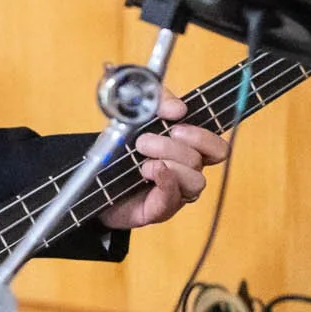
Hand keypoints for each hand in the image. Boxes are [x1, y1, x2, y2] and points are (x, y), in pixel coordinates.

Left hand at [98, 89, 231, 231]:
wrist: (93, 179)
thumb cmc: (121, 149)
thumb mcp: (138, 115)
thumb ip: (158, 101)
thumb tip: (179, 108)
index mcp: (187, 152)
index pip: (217, 149)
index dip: (203, 137)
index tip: (176, 126)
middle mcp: (186, 173)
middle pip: (200, 160)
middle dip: (172, 146)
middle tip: (144, 142)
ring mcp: (175, 193)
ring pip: (195, 181)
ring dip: (168, 164)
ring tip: (142, 163)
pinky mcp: (158, 210)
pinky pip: (172, 199)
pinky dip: (165, 182)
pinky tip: (151, 170)